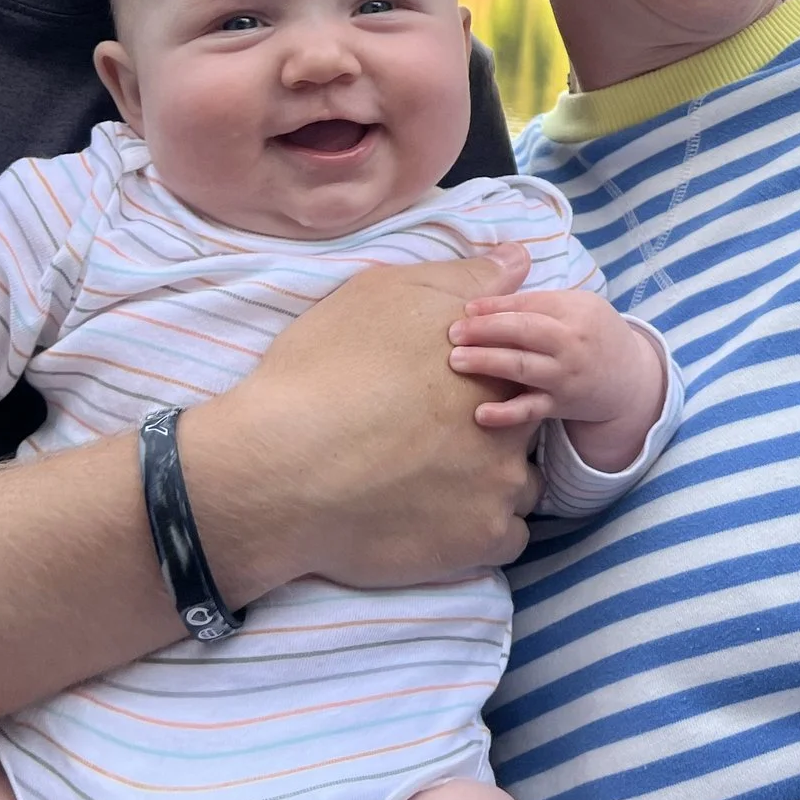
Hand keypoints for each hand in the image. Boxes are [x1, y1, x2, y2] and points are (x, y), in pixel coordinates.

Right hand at [191, 246, 541, 596]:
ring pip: (518, 485)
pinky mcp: (482, 540)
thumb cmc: (321, 373)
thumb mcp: (384, 296)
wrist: (277, 468)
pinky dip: (477, 529)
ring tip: (430, 484)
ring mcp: (502, 486)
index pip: (519, 373)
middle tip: (428, 443)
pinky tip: (434, 519)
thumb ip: (464, 281)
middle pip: (522, 429)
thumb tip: (521, 258)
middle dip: (488, 433)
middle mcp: (512, 422)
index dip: (482, 385)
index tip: (441, 398)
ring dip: (489, 484)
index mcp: (493, 366)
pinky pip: (506, 537)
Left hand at [450, 290, 665, 472]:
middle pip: (524, 332)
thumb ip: (538, 300)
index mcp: (576, 310)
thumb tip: (488, 293)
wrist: (630, 379)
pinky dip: (506, 414)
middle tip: (453, 332)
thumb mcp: (579, 306)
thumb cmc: (594, 334)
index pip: (529, 303)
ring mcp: (565, 377)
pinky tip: (480, 414)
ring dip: (487, 362)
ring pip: (522, 367)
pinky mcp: (560, 406)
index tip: (466, 309)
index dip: (495, 305)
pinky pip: (530, 410)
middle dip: (485, 330)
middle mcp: (571, 343)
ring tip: (456, 360)